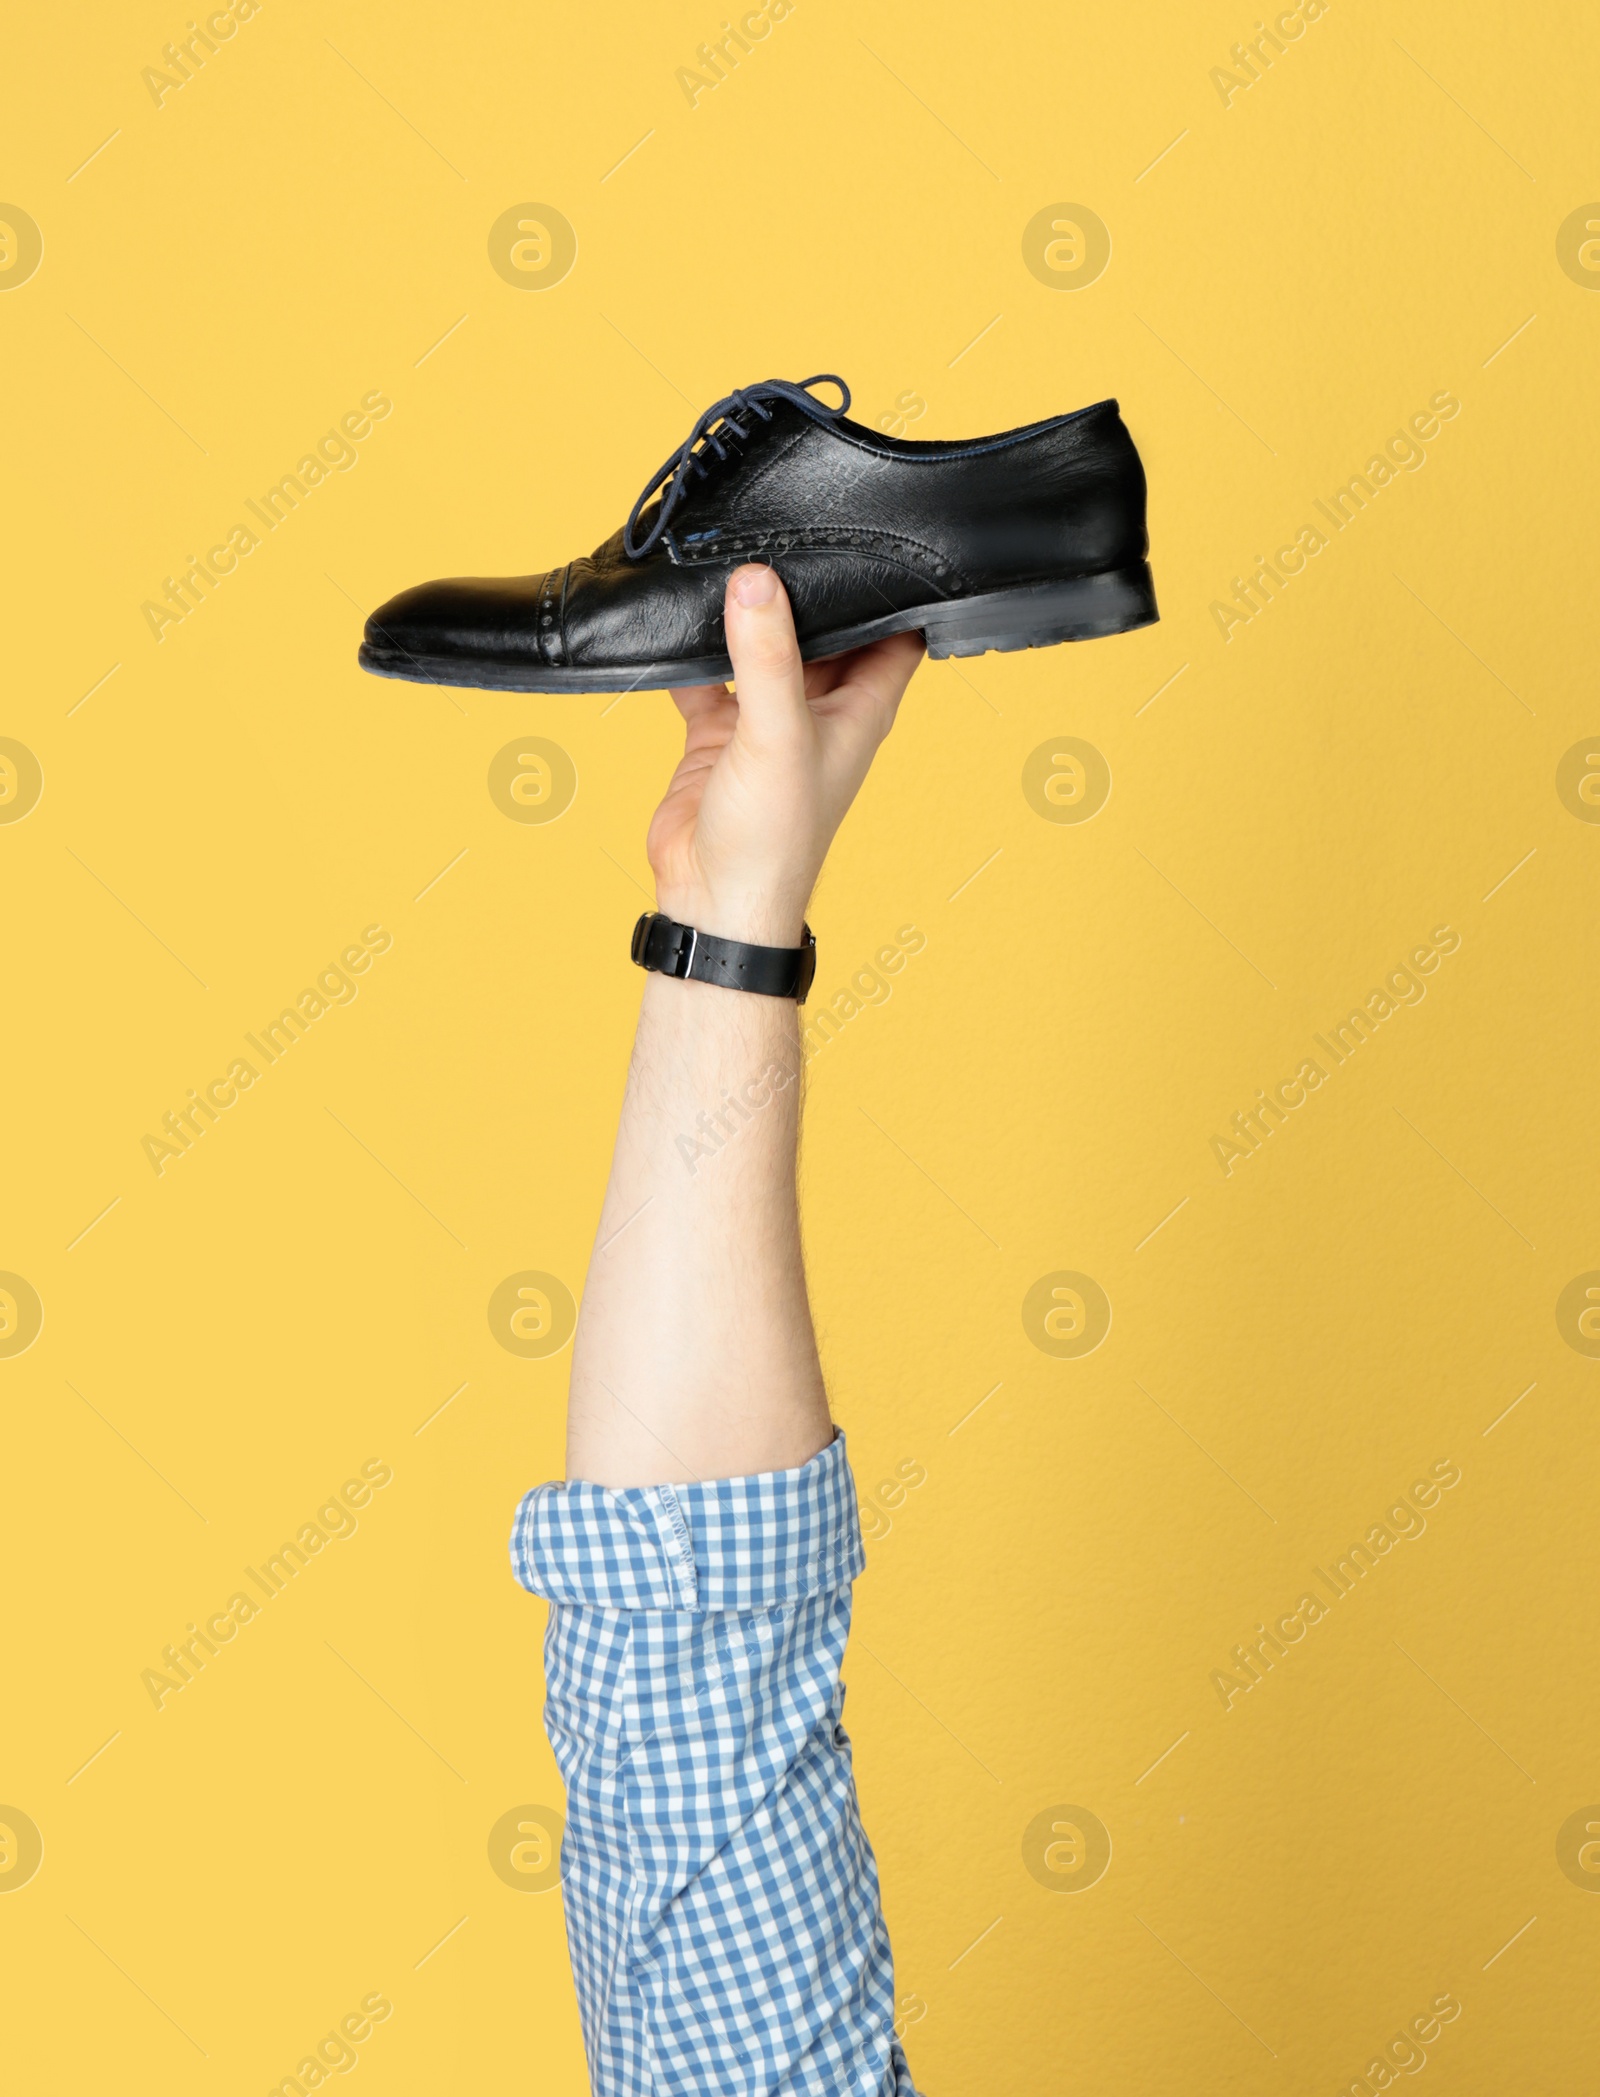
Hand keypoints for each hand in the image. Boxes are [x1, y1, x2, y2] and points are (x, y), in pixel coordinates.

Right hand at [648, 564, 923, 945]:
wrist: (712, 899)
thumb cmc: (773, 840)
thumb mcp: (778, 734)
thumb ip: (768, 657)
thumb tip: (756, 582)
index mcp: (859, 709)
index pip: (895, 636)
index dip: (893, 592)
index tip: (874, 542)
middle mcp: (819, 711)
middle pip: (825, 632)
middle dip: (807, 591)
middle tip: (784, 534)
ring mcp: (767, 722)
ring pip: (763, 649)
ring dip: (748, 616)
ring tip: (728, 560)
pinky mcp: (719, 735)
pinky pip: (708, 678)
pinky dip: (693, 653)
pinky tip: (677, 622)